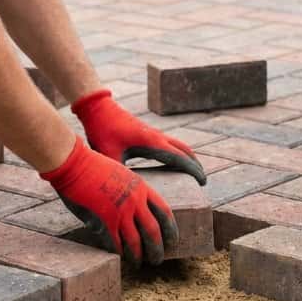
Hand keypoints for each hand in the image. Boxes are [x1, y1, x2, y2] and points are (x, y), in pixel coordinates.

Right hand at [41, 136, 177, 265]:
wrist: (75, 163)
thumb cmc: (93, 166)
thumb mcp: (121, 174)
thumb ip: (130, 191)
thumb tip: (134, 209)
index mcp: (141, 188)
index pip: (164, 212)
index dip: (170, 229)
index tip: (172, 240)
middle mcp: (134, 201)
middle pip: (153, 231)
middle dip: (157, 249)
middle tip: (157, 260)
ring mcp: (120, 212)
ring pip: (135, 242)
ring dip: (138, 256)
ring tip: (138, 265)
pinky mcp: (104, 221)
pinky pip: (115, 243)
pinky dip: (119, 253)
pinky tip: (119, 258)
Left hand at [72, 89, 206, 184]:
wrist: (98, 108)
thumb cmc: (102, 130)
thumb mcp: (109, 155)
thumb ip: (118, 173)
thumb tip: (124, 193)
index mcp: (152, 143)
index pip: (180, 158)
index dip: (194, 170)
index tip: (203, 182)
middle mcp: (156, 136)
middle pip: (185, 151)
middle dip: (196, 165)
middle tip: (202, 181)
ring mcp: (153, 133)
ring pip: (179, 145)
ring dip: (188, 158)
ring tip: (193, 173)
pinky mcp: (147, 133)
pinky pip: (170, 143)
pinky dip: (178, 153)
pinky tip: (173, 163)